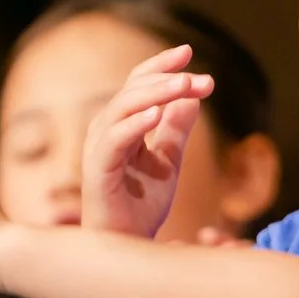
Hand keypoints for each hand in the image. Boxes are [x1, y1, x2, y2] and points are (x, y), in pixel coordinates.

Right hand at [84, 46, 212, 237]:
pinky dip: (135, 124)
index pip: (138, 84)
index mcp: (122, 125)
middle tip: (201, 79)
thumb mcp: (168, 162)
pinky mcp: (97, 170)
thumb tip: (192, 97)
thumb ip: (176, 130)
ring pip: (123, 108)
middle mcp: (105, 130)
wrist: (129, 245)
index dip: (161, 66)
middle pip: (133, 90)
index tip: (189, 52)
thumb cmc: (141, 205)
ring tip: (185, 86)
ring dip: (155, 94)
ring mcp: (98, 149)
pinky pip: (114, 140)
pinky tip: (158, 115)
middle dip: (168, 79)